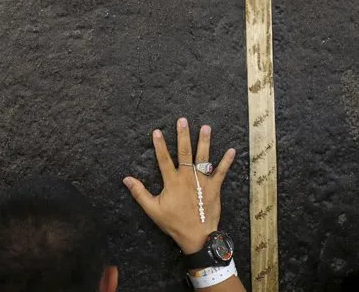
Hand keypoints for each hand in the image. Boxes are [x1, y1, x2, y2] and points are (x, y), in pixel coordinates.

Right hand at [124, 117, 235, 253]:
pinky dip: (226, 161)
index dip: (159, 145)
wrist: (197, 236)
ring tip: (206, 127)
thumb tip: (126, 179)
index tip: (157, 131)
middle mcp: (187, 178)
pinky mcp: (214, 188)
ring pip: (203, 157)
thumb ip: (139, 193)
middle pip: (185, 152)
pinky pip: (221, 172)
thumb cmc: (174, 223)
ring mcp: (202, 181)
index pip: (164, 159)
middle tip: (182, 120)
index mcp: (172, 182)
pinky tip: (231, 150)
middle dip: (183, 135)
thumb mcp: (153, 209)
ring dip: (205, 142)